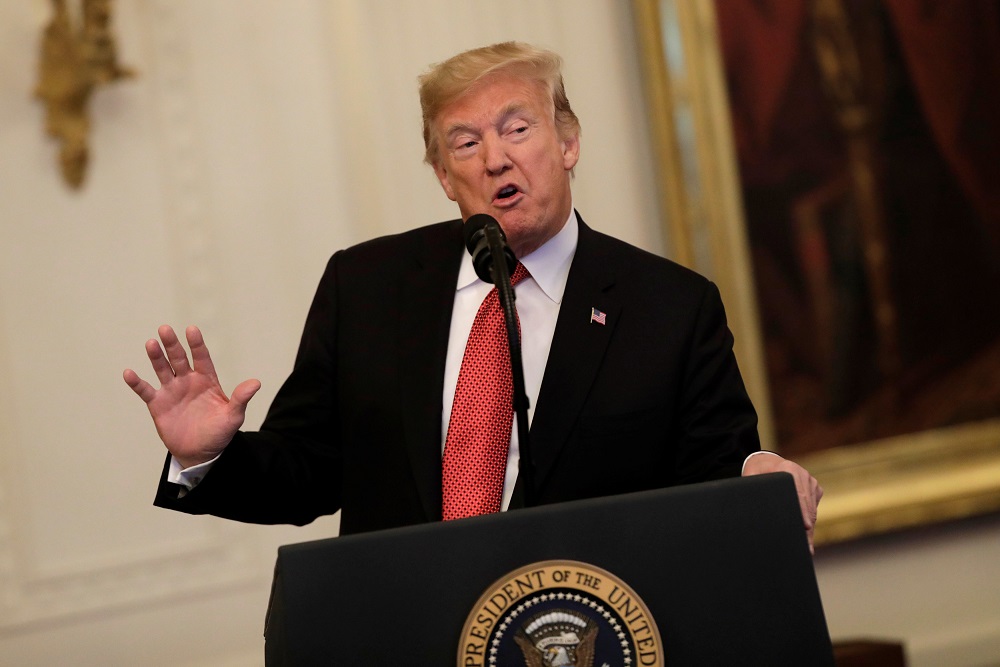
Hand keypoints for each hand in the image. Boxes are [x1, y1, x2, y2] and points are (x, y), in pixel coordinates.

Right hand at [123, 325, 260, 467]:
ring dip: (156, 357)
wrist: (201, 453)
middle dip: (172, 344)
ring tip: (151, 344)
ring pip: (162, 369)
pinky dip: (137, 382)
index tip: (191, 329)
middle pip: (178, 358)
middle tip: (165, 329)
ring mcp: (172, 391)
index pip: (201, 357)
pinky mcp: (158, 404)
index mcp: (207, 380)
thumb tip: (256, 383)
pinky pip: (145, 390)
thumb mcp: (233, 417)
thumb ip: (241, 399)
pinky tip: (129, 373)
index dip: (196, 344)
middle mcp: (188, 381)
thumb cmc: (219, 433)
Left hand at [742, 452, 823, 553]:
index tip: (805, 527)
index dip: (803, 512)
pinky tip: (806, 536)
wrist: (766, 461)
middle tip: (806, 547)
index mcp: (789, 470)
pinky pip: (814, 507)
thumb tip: (754, 507)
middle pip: (808, 506)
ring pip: (813, 509)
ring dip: (810, 528)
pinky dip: (810, 520)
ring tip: (807, 546)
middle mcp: (803, 475)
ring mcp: (810, 481)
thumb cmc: (757, 471)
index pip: (799, 495)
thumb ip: (752, 489)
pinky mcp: (814, 488)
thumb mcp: (751, 476)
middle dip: (808, 528)